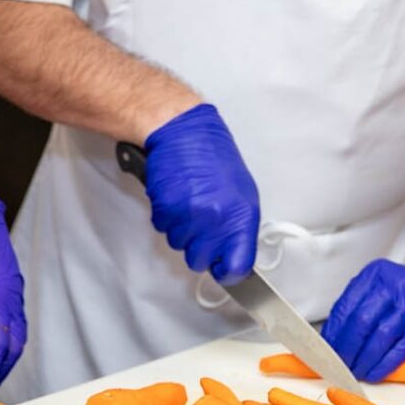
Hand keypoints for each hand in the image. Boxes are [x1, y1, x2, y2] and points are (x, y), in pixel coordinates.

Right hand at [143, 104, 259, 283]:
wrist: (183, 131)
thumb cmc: (213, 158)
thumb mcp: (241, 191)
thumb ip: (238, 226)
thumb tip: (233, 253)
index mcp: (241, 215)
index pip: (238, 265)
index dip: (229, 272)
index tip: (224, 269)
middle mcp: (216, 220)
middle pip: (201, 260)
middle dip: (199, 248)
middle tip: (200, 226)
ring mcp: (189, 216)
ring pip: (179, 244)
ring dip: (182, 230)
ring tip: (187, 202)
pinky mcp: (165, 209)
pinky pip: (163, 227)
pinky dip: (166, 217)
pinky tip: (174, 196)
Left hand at [323, 259, 404, 381]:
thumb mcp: (381, 288)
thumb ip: (358, 307)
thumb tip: (332, 339)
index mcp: (375, 275)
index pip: (345, 306)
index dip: (333, 332)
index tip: (325, 350)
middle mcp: (393, 286)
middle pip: (360, 322)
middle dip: (346, 348)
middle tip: (339, 364)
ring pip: (379, 337)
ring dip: (364, 359)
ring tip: (356, 371)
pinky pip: (400, 349)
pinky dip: (385, 364)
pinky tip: (375, 373)